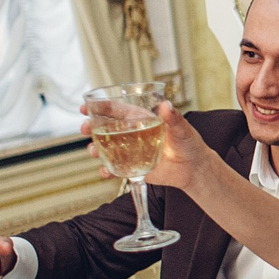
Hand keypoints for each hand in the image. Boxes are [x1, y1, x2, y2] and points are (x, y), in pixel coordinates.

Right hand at [81, 101, 216, 192]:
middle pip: (105, 128)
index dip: (100, 107)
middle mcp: (132, 134)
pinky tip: (105, 172)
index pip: (117, 110)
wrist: (194, 169)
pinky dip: (107, 170)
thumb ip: (174, 119)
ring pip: (106, 148)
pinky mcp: (133, 167)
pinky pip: (115, 168)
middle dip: (91, 127)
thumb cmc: (189, 144)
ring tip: (92, 151)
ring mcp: (130, 151)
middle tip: (84, 128)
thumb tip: (167, 106)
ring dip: (95, 149)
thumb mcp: (182, 130)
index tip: (85, 106)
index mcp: (141, 119)